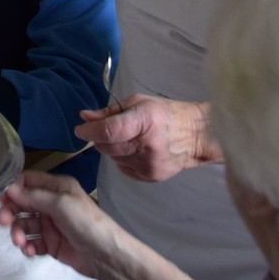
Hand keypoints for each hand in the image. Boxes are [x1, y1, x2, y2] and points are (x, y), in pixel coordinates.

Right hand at [0, 171, 122, 279]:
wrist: (107, 258)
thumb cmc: (88, 224)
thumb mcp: (61, 204)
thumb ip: (34, 196)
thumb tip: (9, 189)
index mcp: (57, 188)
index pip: (28, 181)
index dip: (12, 188)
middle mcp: (52, 204)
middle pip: (22, 203)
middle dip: (11, 212)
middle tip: (4, 222)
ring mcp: (51, 225)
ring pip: (24, 224)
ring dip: (18, 232)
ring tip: (20, 242)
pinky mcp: (51, 244)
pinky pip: (32, 241)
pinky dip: (28, 246)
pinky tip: (30, 251)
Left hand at [74, 95, 219, 182]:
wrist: (198, 136)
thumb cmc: (167, 114)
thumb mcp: (139, 103)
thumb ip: (110, 112)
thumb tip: (85, 117)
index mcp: (144, 120)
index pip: (109, 130)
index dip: (90, 131)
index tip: (80, 129)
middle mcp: (147, 145)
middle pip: (107, 147)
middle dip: (99, 139)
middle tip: (106, 130)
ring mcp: (149, 164)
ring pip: (114, 158)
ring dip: (113, 149)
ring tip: (130, 139)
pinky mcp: (151, 176)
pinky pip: (124, 169)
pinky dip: (123, 159)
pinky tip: (137, 151)